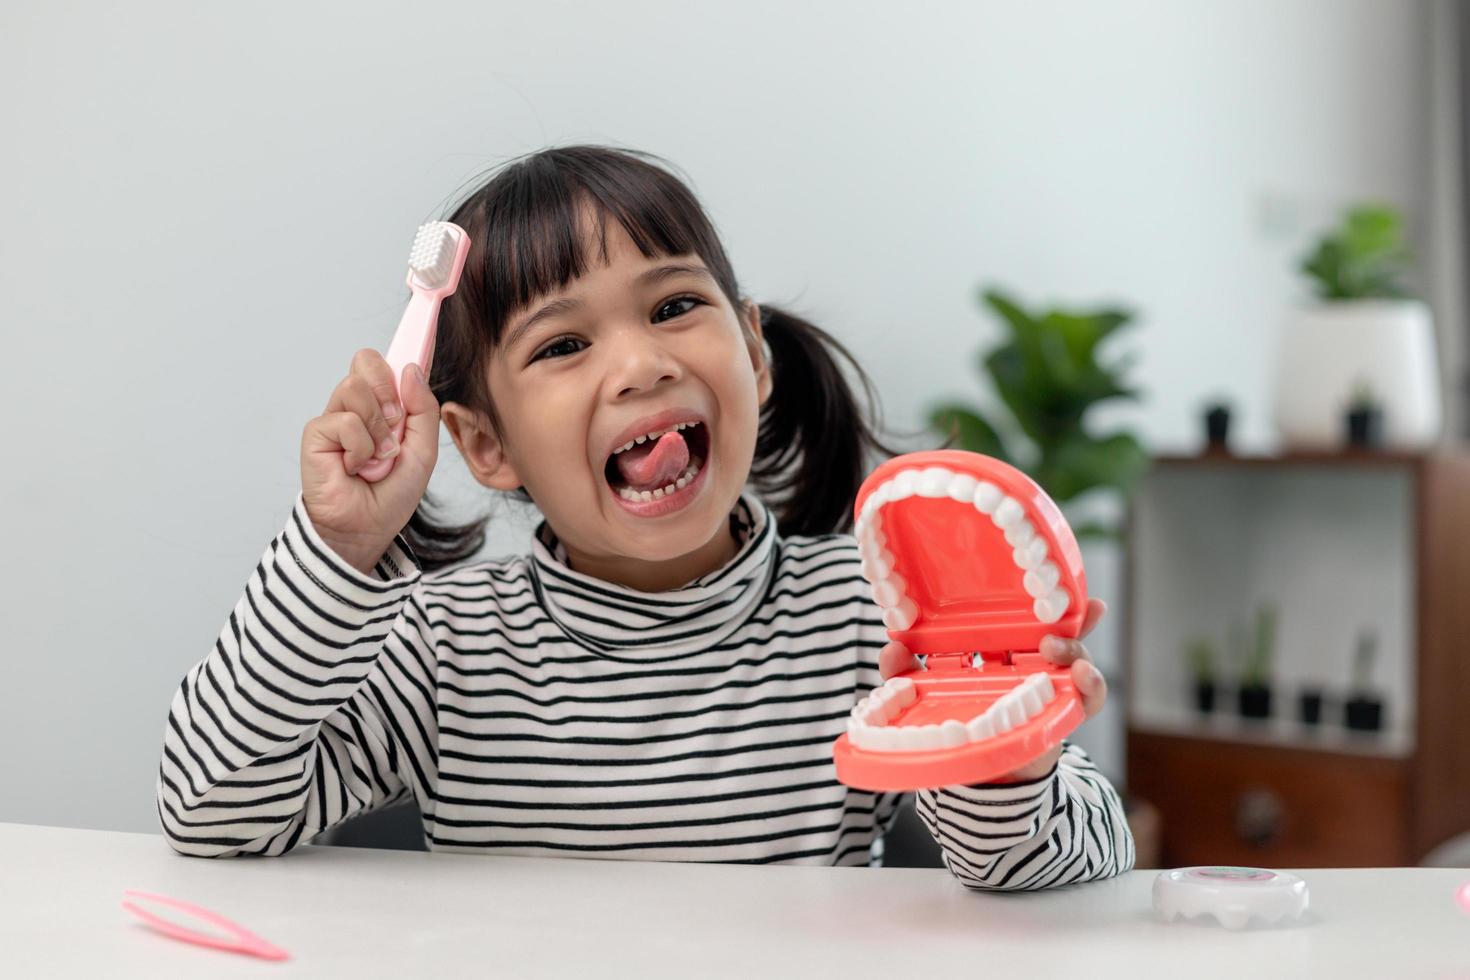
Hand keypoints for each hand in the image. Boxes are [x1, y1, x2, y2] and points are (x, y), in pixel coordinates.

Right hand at [300, 349, 440, 574]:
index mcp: (382, 405)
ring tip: (377, 457)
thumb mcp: (423, 450)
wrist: (367, 528)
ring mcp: (335, 417)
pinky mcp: (316, 433)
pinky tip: (355, 467)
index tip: (419, 343)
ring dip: (378, 428)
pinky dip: (360, 448)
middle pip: (367, 360)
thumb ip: (423, 410)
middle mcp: (356, 406)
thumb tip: (409, 369)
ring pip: (356, 388)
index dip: (400, 357)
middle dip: (388, 389)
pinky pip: (345, 421)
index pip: (387, 364)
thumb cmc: (391, 493)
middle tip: (395, 424)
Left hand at [877, 598, 1108, 781]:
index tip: (1048, 581)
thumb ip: (906, 673)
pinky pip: (1087, 699)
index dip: (1037, 598)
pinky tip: (1082, 677)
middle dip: (1070, 616)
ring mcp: (1050, 689)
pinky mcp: (1062, 715)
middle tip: (1064, 614)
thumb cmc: (959, 725)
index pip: (1021, 619)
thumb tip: (892, 650)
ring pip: (1075, 658)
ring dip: (1073, 648)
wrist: (983, 778)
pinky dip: (1090, 686)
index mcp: (1000, 653)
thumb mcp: (926, 695)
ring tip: (1055, 648)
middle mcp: (1030, 666)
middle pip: (1058, 631)